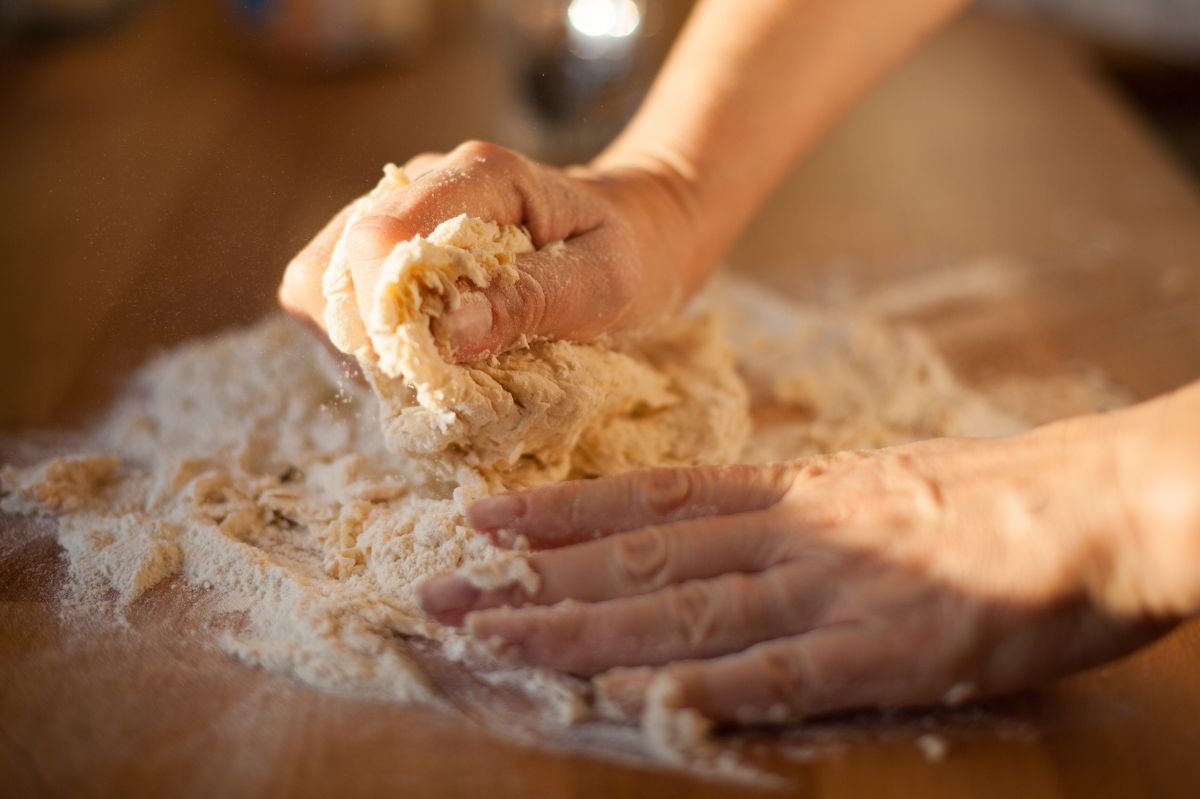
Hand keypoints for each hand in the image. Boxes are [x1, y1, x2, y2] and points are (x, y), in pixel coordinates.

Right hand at [278, 141, 700, 360]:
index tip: (426, 364)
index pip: (381, 233)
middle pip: (332, 266)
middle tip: (433, 377)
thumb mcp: (605, 283)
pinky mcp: (393, 249)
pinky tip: (422, 355)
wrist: (638, 230)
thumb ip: (531, 302)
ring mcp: (400, 214)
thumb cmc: (631, 256)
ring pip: (322, 286)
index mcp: (481, 177)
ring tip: (430, 368)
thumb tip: (448, 332)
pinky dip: (368, 342)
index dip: (384, 310)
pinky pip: (340, 302)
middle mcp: (423, 182)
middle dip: (369, 339)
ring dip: (362, 344)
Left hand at [419, 414, 1182, 723]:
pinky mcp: (883, 651)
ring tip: (495, 637)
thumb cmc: (990, 497)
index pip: (653, 501)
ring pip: (682, 611)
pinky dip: (697, 683)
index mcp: (793, 494)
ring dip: (581, 628)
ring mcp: (832, 591)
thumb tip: (718, 532)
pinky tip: (626, 692)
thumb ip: (796, 512)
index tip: (485, 520)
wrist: (1095, 504)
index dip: (561, 512)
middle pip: (642, 557)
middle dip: (536, 577)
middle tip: (444, 590)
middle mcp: (791, 535)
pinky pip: (775, 673)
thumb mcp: (873, 485)